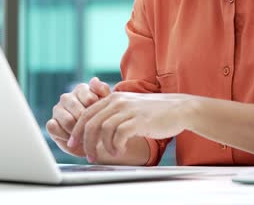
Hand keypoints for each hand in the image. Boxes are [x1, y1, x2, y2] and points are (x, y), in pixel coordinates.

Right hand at [46, 77, 110, 156]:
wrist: (93, 142)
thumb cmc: (101, 121)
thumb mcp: (107, 106)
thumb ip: (103, 91)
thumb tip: (94, 80)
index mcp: (81, 89)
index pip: (90, 99)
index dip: (97, 112)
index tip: (101, 119)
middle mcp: (67, 97)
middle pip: (79, 111)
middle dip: (88, 124)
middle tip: (94, 131)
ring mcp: (57, 109)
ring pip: (67, 121)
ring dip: (78, 132)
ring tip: (85, 136)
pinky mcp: (51, 123)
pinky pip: (54, 128)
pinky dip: (65, 137)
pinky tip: (73, 139)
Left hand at [68, 92, 190, 162]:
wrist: (179, 109)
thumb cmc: (154, 112)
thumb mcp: (130, 107)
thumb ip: (114, 113)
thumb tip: (96, 128)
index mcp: (113, 98)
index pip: (87, 114)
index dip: (77, 130)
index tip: (74, 143)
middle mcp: (118, 101)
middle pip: (92, 122)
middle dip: (86, 141)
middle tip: (88, 155)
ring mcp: (129, 110)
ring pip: (103, 128)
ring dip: (102, 146)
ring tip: (110, 153)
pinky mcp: (139, 120)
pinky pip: (119, 134)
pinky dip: (116, 145)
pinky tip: (121, 150)